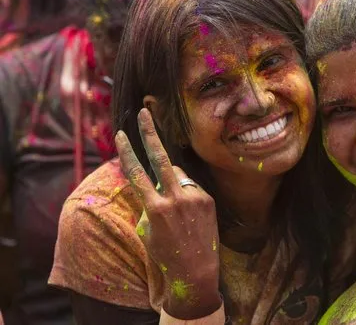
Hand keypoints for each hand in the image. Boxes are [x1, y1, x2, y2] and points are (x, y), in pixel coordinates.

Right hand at [115, 108, 221, 318]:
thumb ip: (151, 199)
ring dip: (169, 177)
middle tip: (145, 112)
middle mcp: (175, 198)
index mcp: (154, 208)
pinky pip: (190, 184)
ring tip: (172, 204)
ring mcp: (194, 197)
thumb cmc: (165, 252)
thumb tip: (158, 178)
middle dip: (150, 132)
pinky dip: (184, 190)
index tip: (121, 133)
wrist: (196, 270)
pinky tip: (187, 212)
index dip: (127, 151)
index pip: (136, 172)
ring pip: (176, 172)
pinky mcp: (208, 198)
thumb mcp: (148, 228)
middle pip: (160, 157)